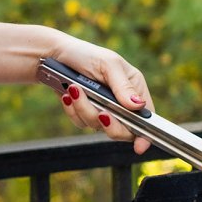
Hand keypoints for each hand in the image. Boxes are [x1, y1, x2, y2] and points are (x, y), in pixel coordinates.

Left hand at [42, 35, 154, 154]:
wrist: (55, 56)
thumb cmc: (85, 54)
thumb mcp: (108, 65)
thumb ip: (123, 86)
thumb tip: (138, 105)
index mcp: (134, 88)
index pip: (145, 117)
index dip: (144, 134)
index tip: (139, 146)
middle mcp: (121, 102)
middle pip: (123, 129)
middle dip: (110, 123)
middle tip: (101, 113)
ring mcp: (103, 109)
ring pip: (98, 126)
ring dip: (84, 109)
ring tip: (74, 89)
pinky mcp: (86, 112)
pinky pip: (81, 122)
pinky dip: (73, 110)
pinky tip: (68, 95)